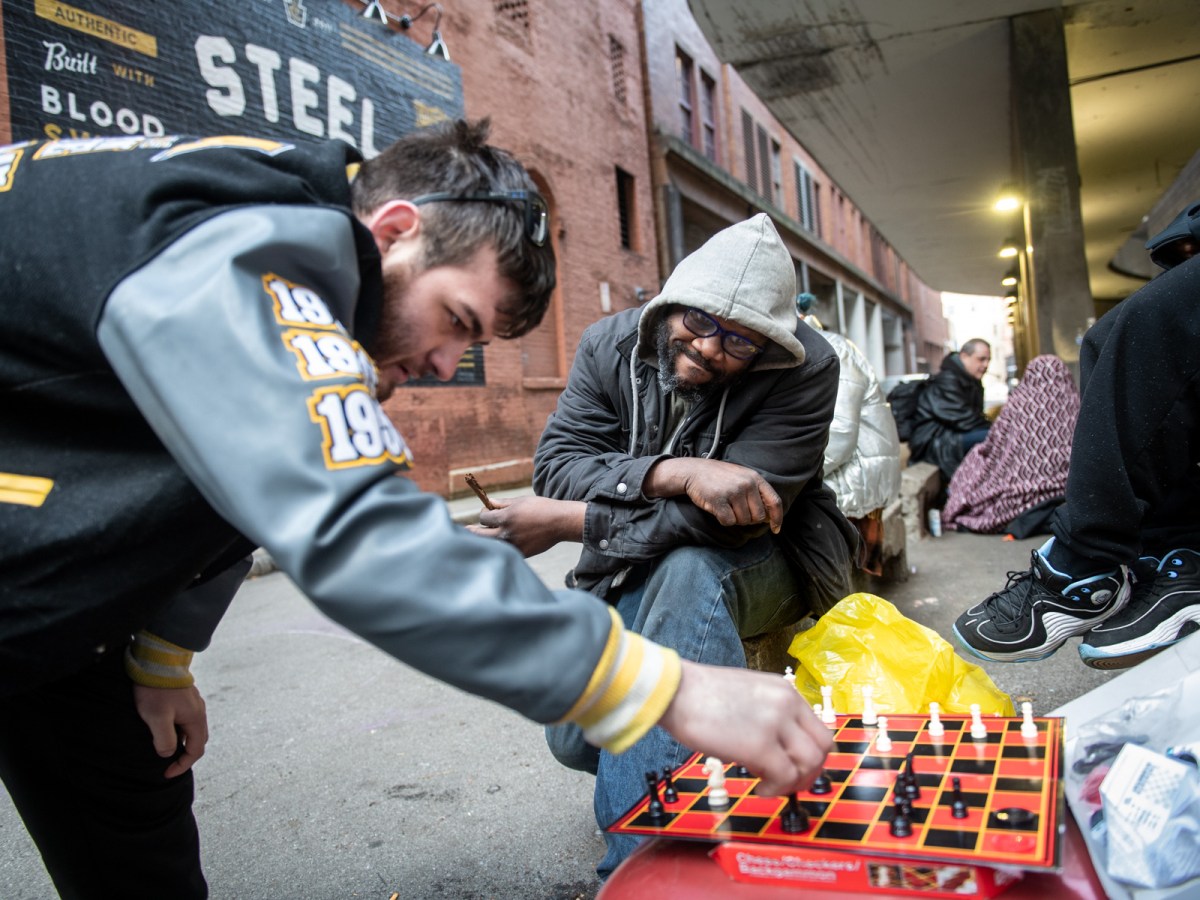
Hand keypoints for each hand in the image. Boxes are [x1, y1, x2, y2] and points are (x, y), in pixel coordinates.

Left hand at [133, 683, 208, 778]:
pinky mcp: (185, 698)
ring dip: (182, 743)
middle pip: (198, 741)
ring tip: (165, 748)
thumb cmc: (157, 691)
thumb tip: (167, 753)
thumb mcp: (157, 718)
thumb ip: (165, 740)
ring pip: (192, 730)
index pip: (195, 751)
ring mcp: (194, 704)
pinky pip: (187, 720)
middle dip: (185, 756)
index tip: (166, 773)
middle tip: (168, 764)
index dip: (182, 766)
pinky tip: (166, 729)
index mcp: (195, 719)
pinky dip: (180, 731)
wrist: (157, 663)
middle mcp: (199, 712)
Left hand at [466, 496, 585, 556]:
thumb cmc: (541, 508)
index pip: (483, 518)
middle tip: (466, 530)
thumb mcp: (520, 501)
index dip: (484, 513)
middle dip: (473, 530)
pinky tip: (498, 545)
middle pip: (479, 535)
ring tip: (480, 538)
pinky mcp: (520, 554)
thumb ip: (501, 503)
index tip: (487, 512)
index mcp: (506, 518)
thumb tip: (487, 502)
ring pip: (489, 545)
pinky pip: (503, 552)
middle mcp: (506, 534)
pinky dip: (498, 548)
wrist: (560, 523)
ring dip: (485, 541)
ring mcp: (512, 546)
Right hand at [647, 458, 783, 532]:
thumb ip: (757, 493)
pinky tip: (717, 509)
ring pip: (743, 520)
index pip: (774, 502)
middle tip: (737, 511)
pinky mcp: (719, 500)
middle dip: (749, 519)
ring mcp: (733, 492)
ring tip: (726, 506)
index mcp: (755, 478)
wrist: (694, 471)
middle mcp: (746, 484)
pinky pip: (729, 522)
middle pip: (758, 516)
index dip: (777, 518)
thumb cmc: (720, 477)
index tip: (776, 530)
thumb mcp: (743, 477)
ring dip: (734, 519)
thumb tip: (770, 517)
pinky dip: (723, 520)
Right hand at [657, 660, 831, 795]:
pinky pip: (784, 777)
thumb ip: (769, 714)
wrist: (675, 690)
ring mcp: (775, 724)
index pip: (819, 728)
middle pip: (822, 747)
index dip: (812, 754)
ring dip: (794, 782)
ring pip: (809, 764)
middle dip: (811, 772)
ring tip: (771, 785)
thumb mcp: (748, 693)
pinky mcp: (759, 746)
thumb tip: (776, 748)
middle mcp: (786, 704)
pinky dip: (776, 789)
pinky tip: (760, 788)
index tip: (798, 767)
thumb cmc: (700, 694)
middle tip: (790, 783)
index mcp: (785, 690)